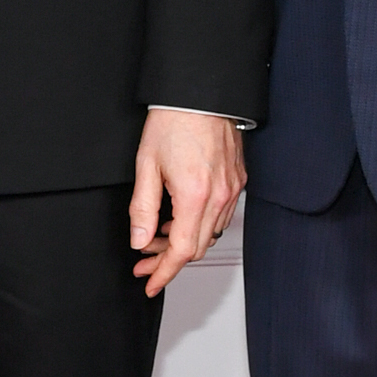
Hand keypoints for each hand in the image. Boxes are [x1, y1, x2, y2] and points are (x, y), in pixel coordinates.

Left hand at [129, 110, 244, 297]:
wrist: (201, 93)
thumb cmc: (173, 121)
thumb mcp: (146, 165)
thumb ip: (142, 208)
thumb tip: (139, 241)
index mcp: (194, 196)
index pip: (180, 251)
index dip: (163, 273)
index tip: (149, 283)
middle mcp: (219, 197)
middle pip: (195, 248)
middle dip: (167, 260)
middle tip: (144, 260)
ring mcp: (232, 190)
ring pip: (208, 234)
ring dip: (182, 242)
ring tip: (156, 235)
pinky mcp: (237, 182)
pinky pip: (219, 217)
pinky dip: (198, 225)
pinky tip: (178, 217)